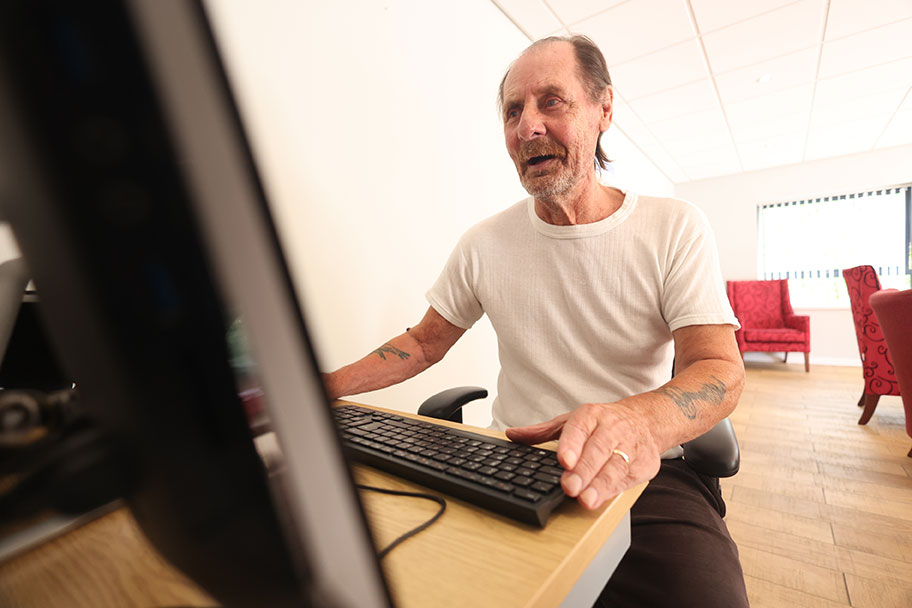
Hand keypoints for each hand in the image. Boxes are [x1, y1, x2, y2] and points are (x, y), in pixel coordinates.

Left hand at [505, 403, 661, 509]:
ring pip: (614, 466)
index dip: (572, 445)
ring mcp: (629, 446)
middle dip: (583, 471)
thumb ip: (542, 432)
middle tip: (569, 487)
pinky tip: (602, 499)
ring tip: (586, 499)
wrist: (646, 420)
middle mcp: (611, 429)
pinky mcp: (643, 464)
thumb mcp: (571, 422)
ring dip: (600, 485)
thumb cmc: (603, 424)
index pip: (580, 429)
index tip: (563, 460)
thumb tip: (513, 434)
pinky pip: (627, 478)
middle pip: (597, 450)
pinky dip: (614, 490)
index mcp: (591, 416)